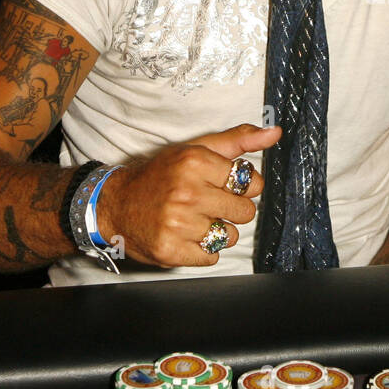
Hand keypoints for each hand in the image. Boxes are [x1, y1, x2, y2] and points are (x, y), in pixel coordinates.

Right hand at [96, 123, 280, 267]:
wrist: (114, 204)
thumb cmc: (160, 175)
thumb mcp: (196, 149)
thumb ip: (238, 140)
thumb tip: (275, 132)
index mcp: (195, 162)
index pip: (251, 182)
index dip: (242, 186)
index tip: (224, 185)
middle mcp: (187, 193)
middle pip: (245, 211)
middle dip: (231, 208)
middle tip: (207, 203)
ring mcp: (178, 224)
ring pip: (230, 237)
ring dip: (218, 231)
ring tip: (194, 220)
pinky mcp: (171, 251)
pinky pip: (211, 257)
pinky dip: (202, 250)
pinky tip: (185, 236)